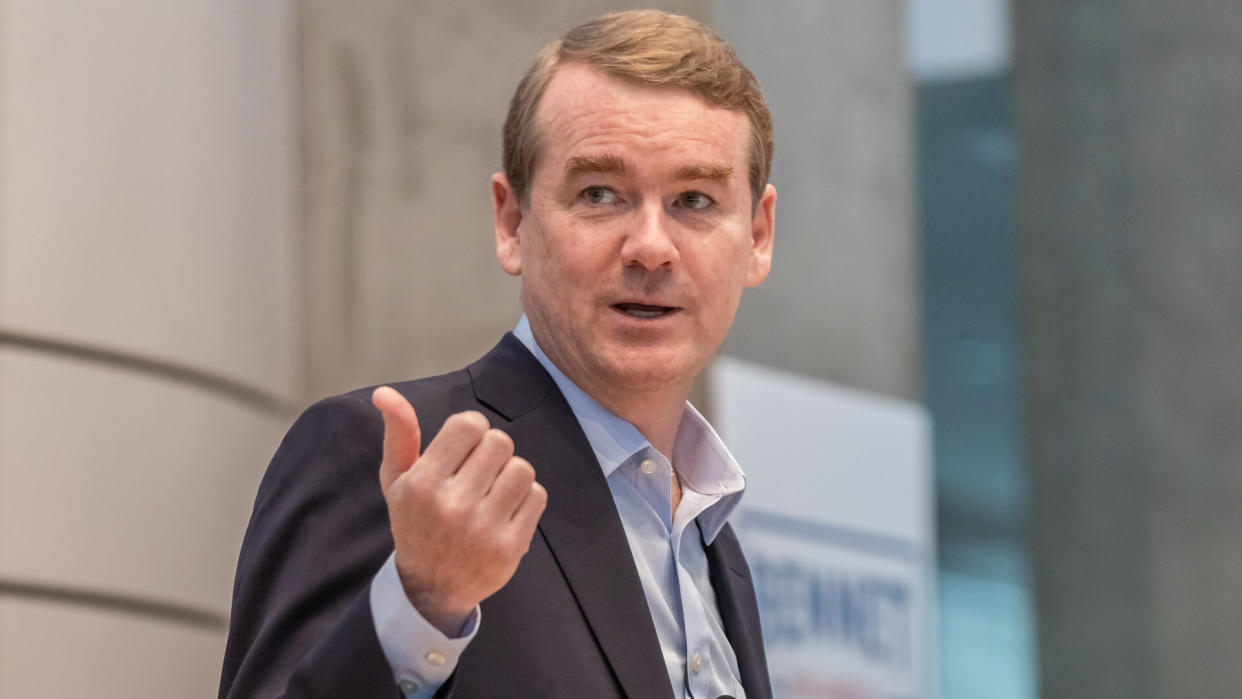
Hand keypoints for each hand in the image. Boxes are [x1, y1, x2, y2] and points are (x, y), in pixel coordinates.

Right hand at [371, 386, 547, 635]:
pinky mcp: (510, 546)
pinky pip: (537, 496)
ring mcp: (483, 528)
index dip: (473, 429)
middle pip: (500, 442)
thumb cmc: (415, 522)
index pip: (469, 424)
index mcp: (421, 483)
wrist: (431, 588)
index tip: (466, 447)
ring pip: (522, 468)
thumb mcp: (397, 481)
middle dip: (493, 451)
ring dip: (512, 474)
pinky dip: (526, 499)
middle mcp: (451, 505)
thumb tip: (386, 393)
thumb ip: (399, 434)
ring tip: (493, 491)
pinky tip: (505, 511)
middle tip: (479, 472)